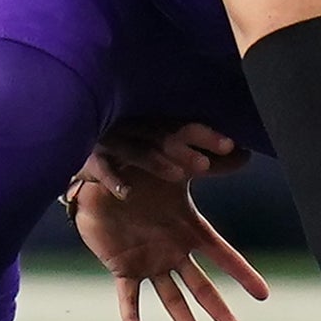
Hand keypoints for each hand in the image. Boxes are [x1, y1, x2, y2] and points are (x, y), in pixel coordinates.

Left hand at [70, 134, 268, 320]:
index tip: (263, 294)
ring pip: (172, 299)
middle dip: (221, 312)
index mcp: (189, 229)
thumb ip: (207, 162)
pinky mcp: (123, 267)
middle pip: (203, 288)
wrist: (99, 173)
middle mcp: (173, 250)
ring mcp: (149, 261)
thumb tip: (242, 152)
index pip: (222, 255)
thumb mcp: (177, 164)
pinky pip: (128, 297)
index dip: (242, 274)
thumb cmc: (139, 167)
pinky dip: (131, 318)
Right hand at [80, 119, 251, 193]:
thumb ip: (208, 159)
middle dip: (185, 147)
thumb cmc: (135, 155)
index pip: (185, 127)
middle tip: (206, 165)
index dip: (207, 135)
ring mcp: (112, 145)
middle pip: (163, 136)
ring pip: (136, 152)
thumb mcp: (173, 157)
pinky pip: (101, 171)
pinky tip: (127, 193)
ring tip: (179, 173)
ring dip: (157, 162)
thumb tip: (245, 154)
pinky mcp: (89, 163)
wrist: (75, 143)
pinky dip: (113, 180)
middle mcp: (136, 131)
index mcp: (158, 127)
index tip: (231, 145)